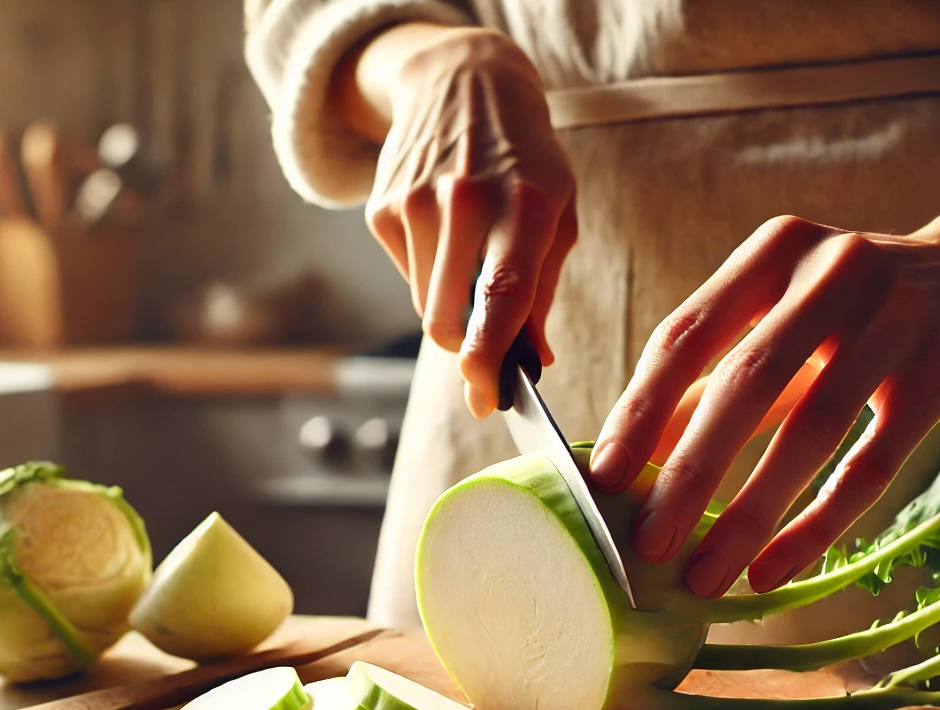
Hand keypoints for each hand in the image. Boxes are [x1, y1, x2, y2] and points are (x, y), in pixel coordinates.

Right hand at [336, 25, 577, 416]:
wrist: (463, 82)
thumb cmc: (525, 161)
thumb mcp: (557, 213)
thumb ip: (543, 290)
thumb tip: (530, 362)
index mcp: (527, 203)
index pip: (501, 297)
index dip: (490, 359)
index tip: (487, 397)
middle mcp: (467, 200)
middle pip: (448, 320)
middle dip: (466, 352)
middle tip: (487, 356)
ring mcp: (416, 201)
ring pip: (426, 308)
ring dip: (450, 311)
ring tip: (471, 264)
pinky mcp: (382, 207)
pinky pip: (406, 279)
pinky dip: (428, 277)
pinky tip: (444, 235)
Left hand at [589, 127, 939, 598]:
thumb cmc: (858, 306)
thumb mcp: (783, 316)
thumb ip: (714, 375)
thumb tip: (632, 459)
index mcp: (774, 252)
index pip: (688, 333)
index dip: (641, 409)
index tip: (602, 477)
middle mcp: (832, 272)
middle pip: (745, 382)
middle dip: (687, 472)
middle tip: (645, 544)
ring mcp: (897, 316)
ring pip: (811, 428)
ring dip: (749, 512)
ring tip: (706, 575)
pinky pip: (873, 462)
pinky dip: (818, 523)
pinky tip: (775, 569)